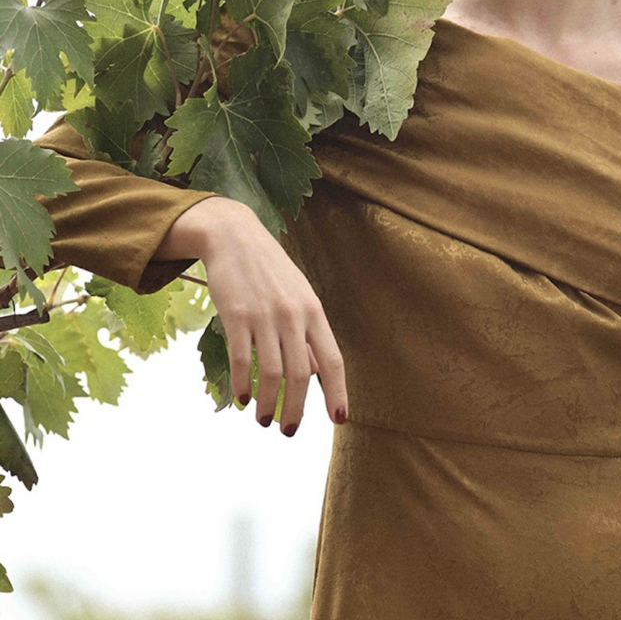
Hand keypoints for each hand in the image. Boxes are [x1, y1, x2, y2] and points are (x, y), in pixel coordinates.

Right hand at [156, 197, 347, 434]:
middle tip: (289, 431)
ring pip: (272, 373)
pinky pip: (243, 360)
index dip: (337, 392)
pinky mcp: (236, 315)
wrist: (235, 237)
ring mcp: (265, 315)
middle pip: (302, 375)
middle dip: (297, 409)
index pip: (332, 360)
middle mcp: (293, 315)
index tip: (338, 419)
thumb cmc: (270, 271)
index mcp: (314, 311)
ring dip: (268, 404)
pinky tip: (241, 399)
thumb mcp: (298, 297)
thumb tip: (314, 373)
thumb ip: (306, 334)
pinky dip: (243, 385)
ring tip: (263, 419)